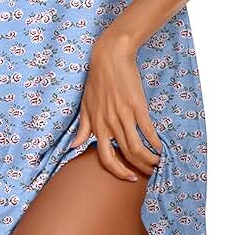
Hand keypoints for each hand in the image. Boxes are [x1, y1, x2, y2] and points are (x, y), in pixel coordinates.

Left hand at [69, 22, 162, 180]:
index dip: (118, 172)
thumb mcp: (85, 105)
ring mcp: (123, 115)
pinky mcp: (137, 106)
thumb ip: (82, 127)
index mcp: (97, 125)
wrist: (109, 57)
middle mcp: (109, 123)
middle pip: (126, 155)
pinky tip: (160, 147)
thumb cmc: (96, 80)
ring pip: (137, 147)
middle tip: (149, 172)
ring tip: (157, 162)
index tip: (130, 177)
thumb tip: (73, 146)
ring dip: (149, 159)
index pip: (106, 158)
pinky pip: (147, 130)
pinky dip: (155, 142)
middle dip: (139, 168)